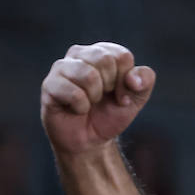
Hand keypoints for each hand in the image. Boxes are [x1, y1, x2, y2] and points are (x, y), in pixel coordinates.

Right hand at [41, 42, 155, 157]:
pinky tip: (76, 110)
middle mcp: (79, 54)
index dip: (126, 82)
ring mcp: (62, 68)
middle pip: (105, 60)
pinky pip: (74, 93)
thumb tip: (133, 79)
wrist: (89, 141)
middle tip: (101, 100)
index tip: (121, 96)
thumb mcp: (135, 100)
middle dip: (110, 87)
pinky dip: (81, 107)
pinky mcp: (50, 85)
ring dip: (95, 97)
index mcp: (101, 52)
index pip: (122, 56)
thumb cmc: (109, 116)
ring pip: (89, 75)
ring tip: (89, 103)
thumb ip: (144, 82)